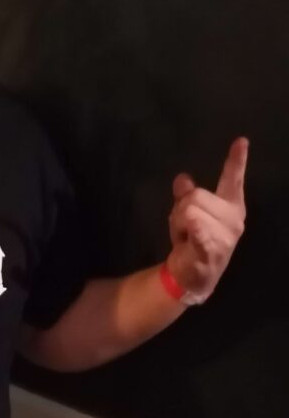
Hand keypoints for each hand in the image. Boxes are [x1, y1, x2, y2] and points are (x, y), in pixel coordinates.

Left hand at [166, 137, 247, 300]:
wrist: (191, 276)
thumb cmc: (192, 239)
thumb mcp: (187, 212)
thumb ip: (187, 194)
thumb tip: (183, 179)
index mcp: (230, 207)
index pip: (233, 180)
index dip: (236, 160)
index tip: (241, 141)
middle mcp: (233, 220)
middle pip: (196, 195)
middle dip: (181, 208)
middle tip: (184, 227)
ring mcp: (224, 237)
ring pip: (189, 209)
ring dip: (177, 223)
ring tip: (185, 237)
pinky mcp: (212, 251)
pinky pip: (201, 233)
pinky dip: (197, 230)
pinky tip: (195, 227)